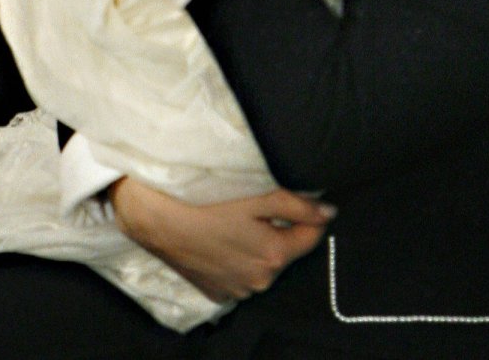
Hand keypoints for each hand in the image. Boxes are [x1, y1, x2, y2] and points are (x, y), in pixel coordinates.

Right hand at [110, 177, 332, 300]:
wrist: (160, 219)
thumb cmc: (208, 202)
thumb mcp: (259, 195)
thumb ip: (298, 206)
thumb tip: (329, 213)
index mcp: (274, 256)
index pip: (312, 236)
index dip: (307, 214)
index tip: (293, 200)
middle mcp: (260, 281)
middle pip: (286, 250)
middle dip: (279, 229)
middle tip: (255, 206)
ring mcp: (238, 290)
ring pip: (262, 263)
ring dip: (258, 245)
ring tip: (235, 222)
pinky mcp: (218, 293)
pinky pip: (240, 274)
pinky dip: (238, 258)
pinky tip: (221, 240)